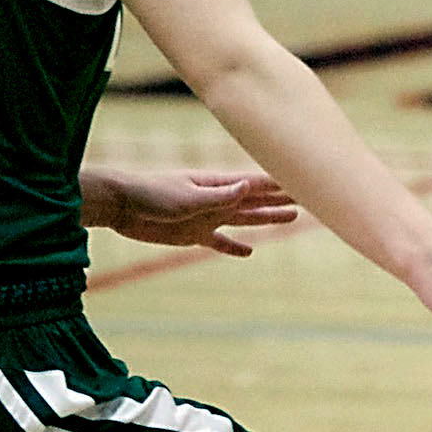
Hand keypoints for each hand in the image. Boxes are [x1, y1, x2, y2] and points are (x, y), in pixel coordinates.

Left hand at [83, 165, 299, 256]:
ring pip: (245, 219)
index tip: (306, 180)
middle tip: (309, 198)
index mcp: (218, 185)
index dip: (281, 184)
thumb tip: (250, 186)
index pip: (256, 184)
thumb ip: (219, 194)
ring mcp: (207, 217)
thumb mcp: (188, 196)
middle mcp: (217, 200)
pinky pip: (220, 242)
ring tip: (290, 218)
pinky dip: (234, 247)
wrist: (122, 205)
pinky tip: (248, 252)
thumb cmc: (153, 193)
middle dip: (281, 200)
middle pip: (257, 201)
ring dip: (267, 219)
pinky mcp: (193, 234)